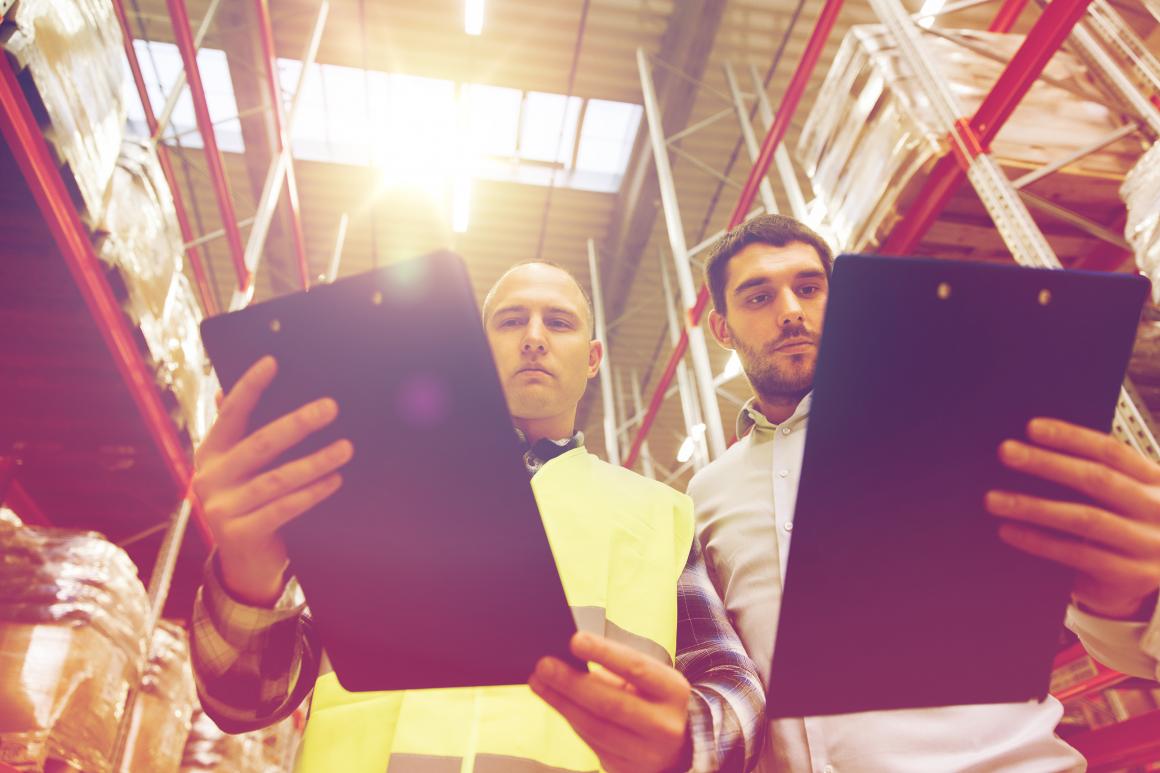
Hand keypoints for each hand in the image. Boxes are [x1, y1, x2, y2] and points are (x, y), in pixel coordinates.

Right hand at [193, 356, 351, 605]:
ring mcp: (222, 507)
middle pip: (260, 444)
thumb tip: (227, 387)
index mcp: (210, 453)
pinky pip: (284, 508)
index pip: (230, 414)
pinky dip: (312, 493)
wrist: (243, 564)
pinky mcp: (240, 533)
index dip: (249, 387)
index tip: (272, 362)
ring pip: (277, 479)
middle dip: (298, 424)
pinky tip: (335, 480)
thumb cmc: (249, 503)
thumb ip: (237, 431)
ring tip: (346, 448)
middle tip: (331, 407)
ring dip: (315, 461)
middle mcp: (210, 477)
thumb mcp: (238, 468)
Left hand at [528, 632, 690, 772]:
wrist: (680, 746)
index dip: (604, 653)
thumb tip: (570, 658)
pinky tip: (554, 701)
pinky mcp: (627, 770)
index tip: (574, 639)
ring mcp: (647, 754)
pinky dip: (570, 719)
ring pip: (595, 727)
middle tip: (543, 665)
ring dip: (561, 703)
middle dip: (571, 683)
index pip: (636, 668)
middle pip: (610, 703)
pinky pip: (591, 743)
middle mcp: (665, 725)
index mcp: (673, 691)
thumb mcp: (649, 680)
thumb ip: (616, 668)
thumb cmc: (654, 699)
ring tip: (538, 682)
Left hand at [986, 418, 1159, 619]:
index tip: (1031, 428)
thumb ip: (1096, 477)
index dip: (1071, 437)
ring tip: (994, 499)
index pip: (1111, 451)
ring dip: (1033, 507)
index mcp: (1156, 480)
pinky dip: (1039, 541)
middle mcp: (1157, 508)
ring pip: (1084, 518)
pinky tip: (1009, 531)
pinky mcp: (1130, 575)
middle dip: (1046, 463)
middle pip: (1096, 479)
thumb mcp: (1128, 497)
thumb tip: (1031, 452)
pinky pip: (1077, 554)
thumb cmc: (1132, 529)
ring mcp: (1147, 543)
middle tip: (1005, 452)